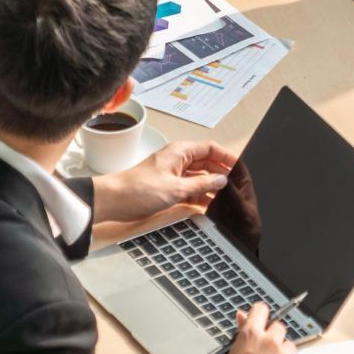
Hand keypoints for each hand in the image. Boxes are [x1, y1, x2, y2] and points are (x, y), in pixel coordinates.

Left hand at [91, 140, 235, 223]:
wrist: (114, 201)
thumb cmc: (138, 189)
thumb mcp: (176, 188)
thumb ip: (201, 184)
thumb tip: (222, 180)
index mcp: (180, 151)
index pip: (211, 148)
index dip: (226, 156)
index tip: (239, 167)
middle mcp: (178, 160)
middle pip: (207, 162)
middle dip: (221, 172)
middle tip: (237, 185)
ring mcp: (173, 174)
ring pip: (200, 176)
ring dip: (211, 186)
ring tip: (227, 197)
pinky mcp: (168, 187)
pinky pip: (190, 188)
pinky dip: (201, 194)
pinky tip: (210, 205)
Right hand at [214, 302, 311, 353]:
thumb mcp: (230, 353)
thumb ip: (241, 332)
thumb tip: (242, 316)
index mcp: (251, 335)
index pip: (261, 309)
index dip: (260, 315)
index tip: (260, 320)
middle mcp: (270, 342)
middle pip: (279, 326)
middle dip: (273, 336)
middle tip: (265, 349)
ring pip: (291, 345)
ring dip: (285, 352)